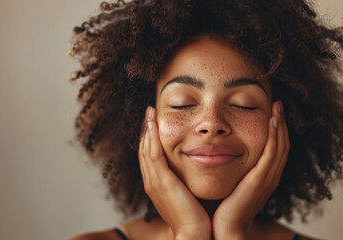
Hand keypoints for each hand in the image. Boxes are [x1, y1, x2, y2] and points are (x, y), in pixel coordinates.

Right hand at [138, 106, 210, 239]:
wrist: (195, 235)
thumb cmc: (198, 217)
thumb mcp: (190, 194)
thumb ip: (188, 180)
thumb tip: (197, 167)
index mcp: (157, 185)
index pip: (150, 156)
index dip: (151, 138)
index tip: (155, 123)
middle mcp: (151, 182)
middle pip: (144, 150)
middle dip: (146, 130)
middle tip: (149, 112)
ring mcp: (154, 182)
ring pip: (146, 149)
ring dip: (147, 129)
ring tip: (149, 112)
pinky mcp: (161, 181)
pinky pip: (153, 154)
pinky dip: (151, 137)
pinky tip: (153, 123)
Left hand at [212, 100, 289, 239]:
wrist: (225, 230)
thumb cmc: (224, 209)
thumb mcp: (231, 184)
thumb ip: (232, 170)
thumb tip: (220, 153)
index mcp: (264, 178)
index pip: (275, 149)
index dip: (276, 131)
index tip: (272, 113)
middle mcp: (270, 177)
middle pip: (282, 144)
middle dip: (281, 123)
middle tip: (278, 104)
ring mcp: (268, 179)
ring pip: (280, 146)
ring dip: (280, 124)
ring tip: (277, 106)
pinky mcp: (261, 180)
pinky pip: (272, 153)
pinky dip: (274, 136)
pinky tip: (272, 121)